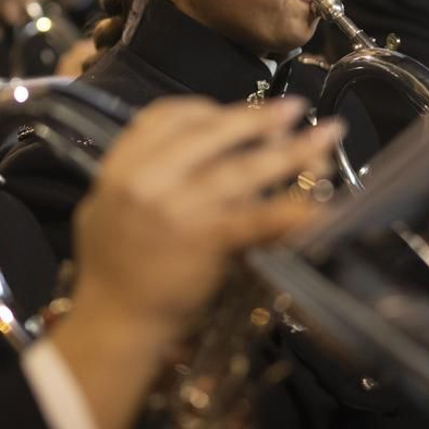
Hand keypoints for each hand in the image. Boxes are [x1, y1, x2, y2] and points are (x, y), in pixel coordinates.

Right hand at [71, 96, 340, 340]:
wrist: (115, 320)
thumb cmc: (111, 268)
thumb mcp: (105, 205)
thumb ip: (139, 173)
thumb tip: (181, 153)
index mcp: (122, 163)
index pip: (168, 115)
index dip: (209, 108)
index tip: (236, 112)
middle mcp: (149, 178)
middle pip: (212, 132)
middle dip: (258, 118)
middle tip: (295, 108)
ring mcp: (179, 207)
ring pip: (242, 169)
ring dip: (290, 152)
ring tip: (323, 140)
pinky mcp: (206, 239)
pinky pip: (257, 219)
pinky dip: (291, 213)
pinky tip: (318, 208)